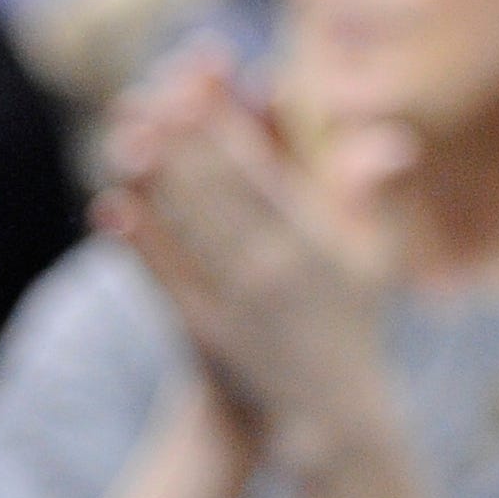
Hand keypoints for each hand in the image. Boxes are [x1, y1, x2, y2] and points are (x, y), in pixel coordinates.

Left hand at [94, 49, 401, 452]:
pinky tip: (110, 208)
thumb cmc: (353, 328)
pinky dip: (138, 242)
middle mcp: (273, 266)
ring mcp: (236, 300)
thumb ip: (373, 195)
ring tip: (122, 136)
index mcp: (312, 241)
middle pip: (216, 188)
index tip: (193, 84)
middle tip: (145, 93)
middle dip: (179, 138)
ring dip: (152, 179)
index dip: (223, 124)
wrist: (329, 413)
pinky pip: (165, 278)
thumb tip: (388, 139)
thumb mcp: (375, 260)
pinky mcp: (207, 331)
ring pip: (186, 226)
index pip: (259, 169)